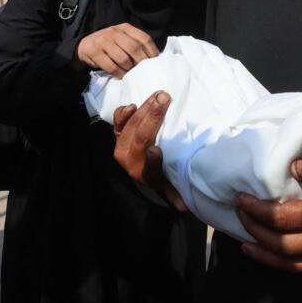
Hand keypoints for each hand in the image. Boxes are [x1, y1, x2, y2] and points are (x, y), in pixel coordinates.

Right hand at [73, 23, 157, 76]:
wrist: (85, 45)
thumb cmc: (109, 44)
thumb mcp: (122, 38)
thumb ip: (135, 44)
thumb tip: (151, 60)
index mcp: (125, 27)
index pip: (144, 38)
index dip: (152, 51)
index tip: (155, 62)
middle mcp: (114, 31)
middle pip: (134, 49)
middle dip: (141, 63)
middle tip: (143, 71)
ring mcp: (103, 41)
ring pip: (123, 59)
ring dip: (129, 70)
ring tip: (131, 74)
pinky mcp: (95, 52)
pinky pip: (111, 67)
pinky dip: (119, 74)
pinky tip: (121, 76)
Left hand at [113, 90, 185, 210]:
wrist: (143, 168)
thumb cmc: (164, 173)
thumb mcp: (171, 184)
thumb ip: (177, 192)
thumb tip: (183, 206)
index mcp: (147, 176)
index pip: (150, 170)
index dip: (152, 161)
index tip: (156, 151)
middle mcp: (131, 164)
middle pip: (141, 139)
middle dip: (153, 118)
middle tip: (165, 99)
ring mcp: (122, 149)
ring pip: (132, 126)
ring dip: (145, 109)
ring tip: (159, 95)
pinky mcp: (118, 137)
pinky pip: (118, 124)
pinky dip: (123, 114)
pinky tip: (132, 105)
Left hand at [235, 159, 301, 271]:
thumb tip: (294, 168)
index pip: (284, 217)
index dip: (258, 210)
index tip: (242, 196)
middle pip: (281, 242)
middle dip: (254, 228)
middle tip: (239, 210)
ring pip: (290, 261)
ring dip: (263, 250)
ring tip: (245, 237)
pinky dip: (282, 263)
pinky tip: (270, 254)